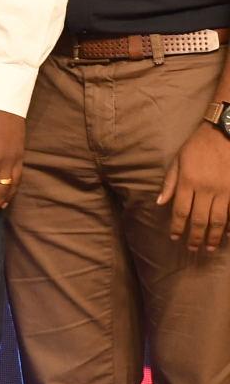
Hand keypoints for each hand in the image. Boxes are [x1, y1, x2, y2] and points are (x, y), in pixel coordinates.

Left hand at [157, 122, 229, 252]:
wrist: (225, 134)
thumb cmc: (197, 146)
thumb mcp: (178, 160)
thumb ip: (170, 183)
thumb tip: (160, 203)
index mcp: (188, 181)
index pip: (180, 211)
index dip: (178, 227)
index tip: (175, 238)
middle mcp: (205, 189)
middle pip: (199, 219)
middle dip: (195, 237)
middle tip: (192, 249)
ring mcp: (224, 191)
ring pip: (218, 219)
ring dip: (213, 236)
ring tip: (210, 248)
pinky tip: (227, 235)